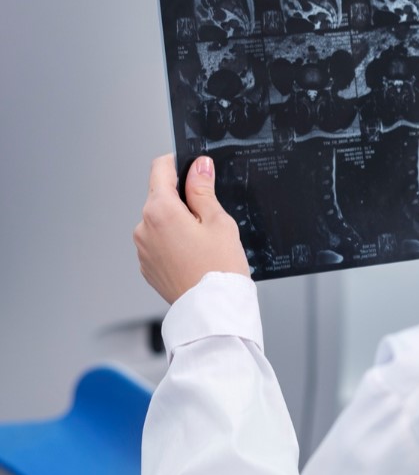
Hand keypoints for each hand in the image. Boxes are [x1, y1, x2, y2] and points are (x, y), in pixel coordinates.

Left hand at [134, 154, 249, 304]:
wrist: (213, 311)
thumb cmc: (219, 269)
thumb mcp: (218, 221)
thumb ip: (202, 189)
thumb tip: (198, 166)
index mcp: (159, 211)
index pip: (160, 169)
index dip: (179, 163)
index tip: (195, 168)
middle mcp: (143, 228)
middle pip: (160, 196)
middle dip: (182, 198)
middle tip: (210, 216)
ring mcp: (142, 249)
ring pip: (160, 221)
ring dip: (177, 221)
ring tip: (204, 242)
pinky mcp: (147, 266)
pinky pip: (159, 242)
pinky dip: (174, 242)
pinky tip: (195, 255)